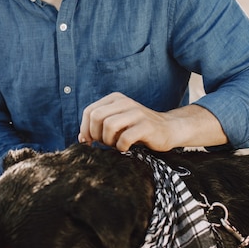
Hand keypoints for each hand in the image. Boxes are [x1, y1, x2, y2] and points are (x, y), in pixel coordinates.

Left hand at [78, 92, 227, 151]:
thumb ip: (99, 126)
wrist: (168, 129)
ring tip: (115, 145)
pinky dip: (121, 147)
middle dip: (95, 135)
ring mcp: (136, 113)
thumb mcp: (117, 122)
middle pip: (96, 117)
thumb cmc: (138, 128)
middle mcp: (125, 102)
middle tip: (104, 143)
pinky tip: (125, 148)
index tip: (90, 141)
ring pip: (109, 126)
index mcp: (115, 99)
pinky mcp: (147, 126)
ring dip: (108, 141)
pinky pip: (125, 138)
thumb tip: (81, 138)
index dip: (85, 129)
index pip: (89, 111)